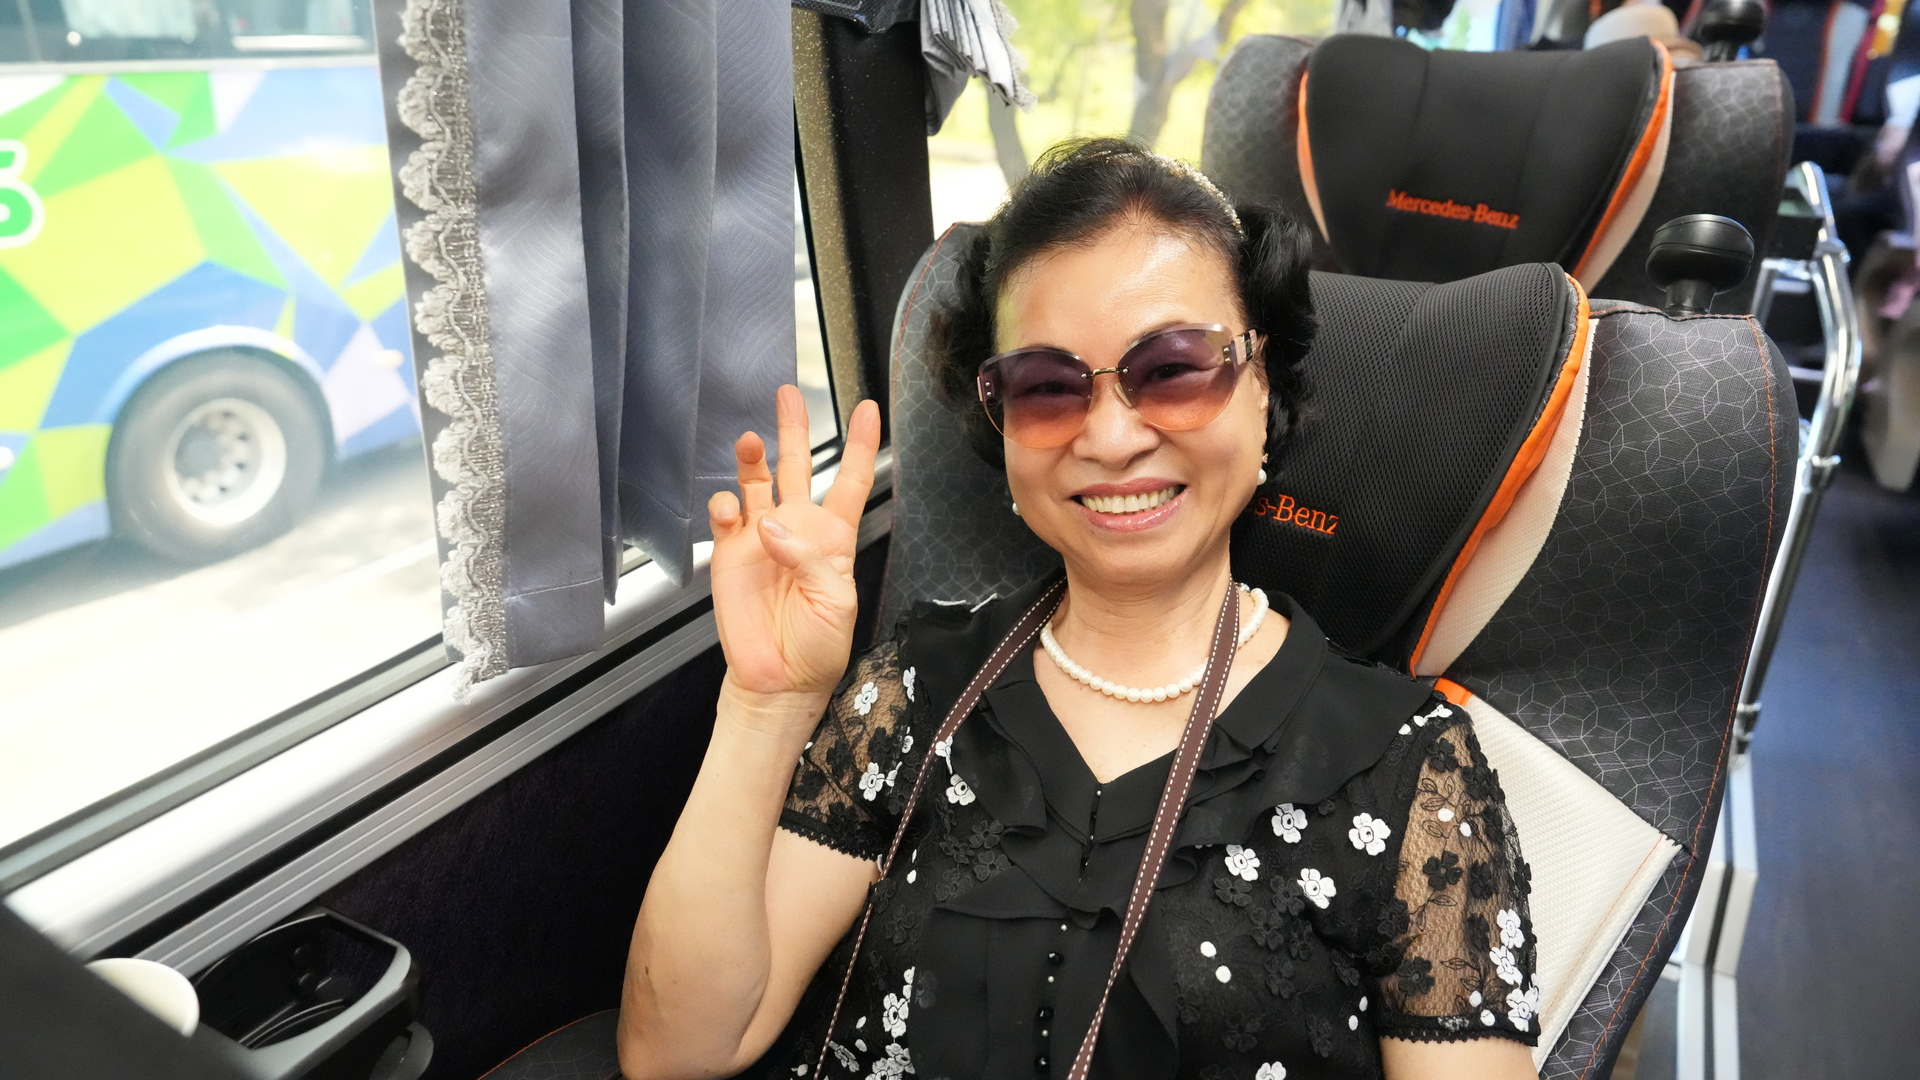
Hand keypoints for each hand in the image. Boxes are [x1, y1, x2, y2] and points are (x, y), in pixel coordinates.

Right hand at [709, 386, 881, 710]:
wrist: (779, 681)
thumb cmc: (818, 647)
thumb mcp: (836, 603)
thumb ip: (810, 560)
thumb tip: (772, 527)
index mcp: (833, 538)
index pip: (849, 480)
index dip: (859, 445)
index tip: (868, 409)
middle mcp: (796, 529)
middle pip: (797, 466)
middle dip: (794, 429)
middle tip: (789, 393)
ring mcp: (760, 539)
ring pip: (756, 482)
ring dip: (753, 458)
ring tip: (753, 439)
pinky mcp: (730, 555)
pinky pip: (726, 516)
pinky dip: (726, 504)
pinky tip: (732, 510)